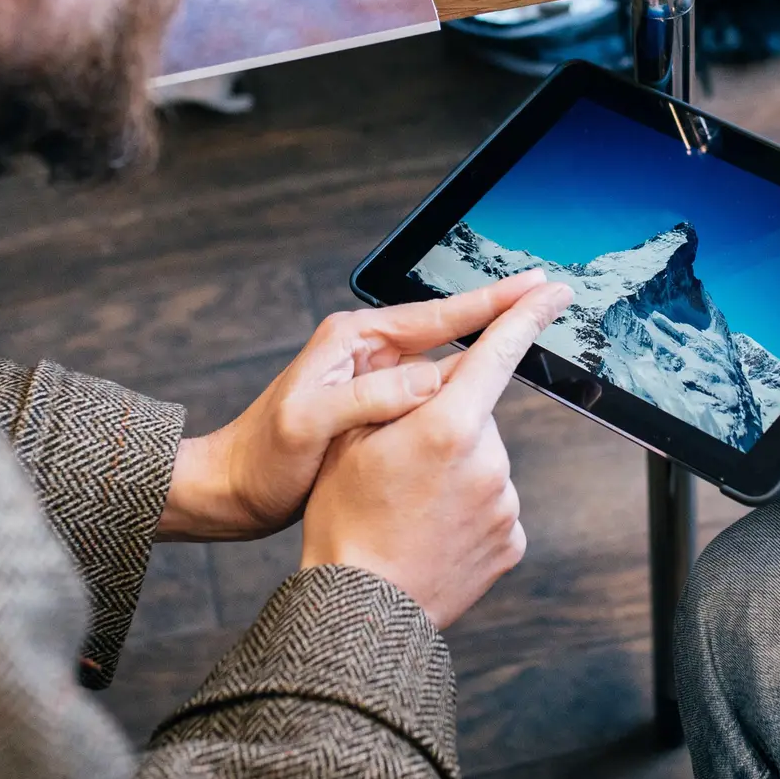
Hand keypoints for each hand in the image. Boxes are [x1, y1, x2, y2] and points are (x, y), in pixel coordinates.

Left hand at [160, 270, 558, 541]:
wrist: (231, 491)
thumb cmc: (261, 459)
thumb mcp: (309, 424)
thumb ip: (367, 399)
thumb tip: (432, 380)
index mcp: (352, 341)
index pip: (435, 317)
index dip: (490, 304)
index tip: (534, 287)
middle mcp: (366, 353)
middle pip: (448, 331)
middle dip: (498, 317)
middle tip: (549, 300)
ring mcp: (372, 381)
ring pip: (444, 365)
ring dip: (484, 357)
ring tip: (531, 341)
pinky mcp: (375, 411)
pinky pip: (431, 396)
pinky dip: (462, 394)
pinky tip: (488, 402)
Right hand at [298, 279, 573, 627]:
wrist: (361, 610)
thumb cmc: (345, 522)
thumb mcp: (352, 440)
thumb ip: (402, 394)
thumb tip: (439, 376)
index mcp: (448, 425)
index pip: (497, 352)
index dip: (525, 314)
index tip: (552, 291)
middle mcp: (490, 461)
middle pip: (477, 417)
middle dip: (447, 428)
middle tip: (400, 468)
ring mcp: (505, 505)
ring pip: (485, 465)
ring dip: (456, 474)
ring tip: (410, 509)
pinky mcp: (511, 542)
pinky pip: (492, 508)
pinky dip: (468, 513)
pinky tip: (433, 531)